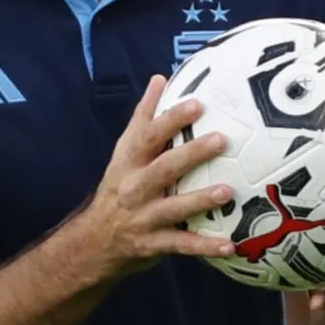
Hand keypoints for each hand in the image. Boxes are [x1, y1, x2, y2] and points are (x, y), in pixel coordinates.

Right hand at [80, 75, 234, 277]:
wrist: (93, 242)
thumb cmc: (117, 188)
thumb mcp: (123, 152)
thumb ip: (143, 117)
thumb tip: (159, 78)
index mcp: (128, 161)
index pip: (148, 135)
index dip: (172, 119)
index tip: (197, 104)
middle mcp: (133, 187)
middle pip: (163, 168)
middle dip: (191, 153)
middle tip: (222, 139)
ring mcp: (142, 217)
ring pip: (173, 208)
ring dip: (200, 199)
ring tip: (227, 192)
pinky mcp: (151, 245)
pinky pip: (181, 245)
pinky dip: (205, 246)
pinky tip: (231, 245)